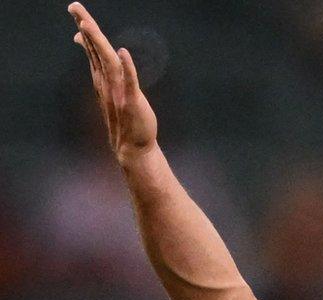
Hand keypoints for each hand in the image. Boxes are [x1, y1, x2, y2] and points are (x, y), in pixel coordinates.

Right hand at [69, 2, 157, 164]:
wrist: (133, 147)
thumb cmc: (125, 119)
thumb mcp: (113, 95)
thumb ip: (107, 78)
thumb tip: (100, 62)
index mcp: (103, 80)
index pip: (93, 51)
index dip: (86, 32)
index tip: (76, 14)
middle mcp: (107, 84)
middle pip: (96, 51)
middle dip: (87, 29)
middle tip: (74, 7)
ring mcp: (119, 92)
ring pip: (108, 63)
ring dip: (98, 43)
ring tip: (87, 25)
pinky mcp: (133, 101)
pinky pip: (130, 82)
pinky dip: (127, 67)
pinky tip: (123, 53)